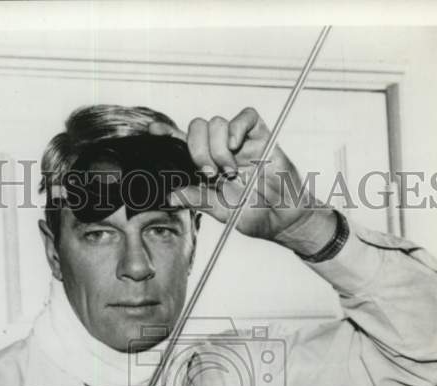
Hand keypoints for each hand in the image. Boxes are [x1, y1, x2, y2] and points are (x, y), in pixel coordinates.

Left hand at [148, 109, 335, 244]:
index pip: (183, 144)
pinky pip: (245, 116)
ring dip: (217, 149)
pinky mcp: (260, 135)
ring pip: (216, 123)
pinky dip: (236, 128)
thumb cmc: (254, 215)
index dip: (167, 134)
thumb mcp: (221, 211)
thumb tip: (172, 194)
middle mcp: (219, 150)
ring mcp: (239, 142)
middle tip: (209, 174)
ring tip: (229, 172)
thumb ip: (197, 199)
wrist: (283, 218)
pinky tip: (235, 147)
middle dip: (196, 150)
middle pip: (196, 128)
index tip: (153, 130)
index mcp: (206, 167)